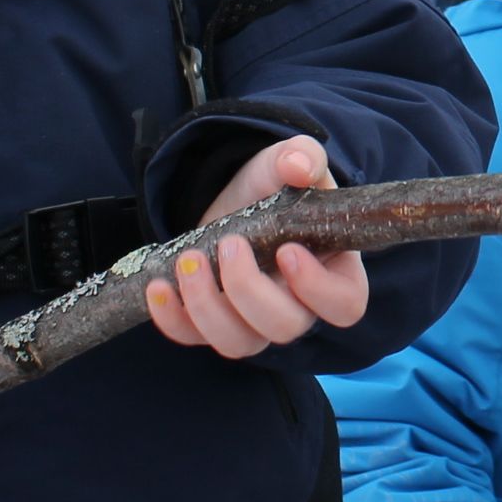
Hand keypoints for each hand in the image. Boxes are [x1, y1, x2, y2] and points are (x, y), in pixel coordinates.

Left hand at [144, 136, 366, 358]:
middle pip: (285, 327)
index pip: (343, 304)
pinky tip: (158, 287)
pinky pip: (192, 338)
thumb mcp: (289, 164)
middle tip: (229, 244)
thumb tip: (298, 165)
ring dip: (207, 307)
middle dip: (250, 291)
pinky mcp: (211, 324)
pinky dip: (171, 319)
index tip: (286, 251)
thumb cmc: (275, 186)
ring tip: (187, 260)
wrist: (234, 196)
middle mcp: (297, 307)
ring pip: (238, 343)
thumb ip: (303, 157)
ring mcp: (253, 323)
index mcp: (332, 273)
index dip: (317, 289)